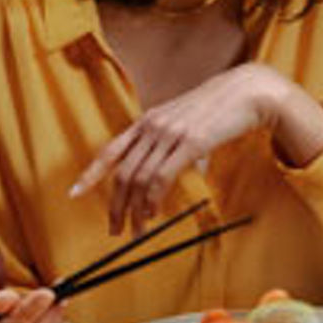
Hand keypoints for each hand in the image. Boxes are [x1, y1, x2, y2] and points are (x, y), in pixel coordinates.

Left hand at [69, 63, 322, 235]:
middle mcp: (152, 126)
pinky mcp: (190, 142)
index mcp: (146, 122)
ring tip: (136, 231)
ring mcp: (169, 133)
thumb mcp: (185, 125)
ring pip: (140, 179)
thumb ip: (173, 148)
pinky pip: (162, 177)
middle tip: (115, 229)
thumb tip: (176, 178)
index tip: (74, 193)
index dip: (90, 174)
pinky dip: (153, 200)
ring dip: (135, 211)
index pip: (109, 151)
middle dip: (115, 206)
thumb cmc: (218, 110)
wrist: (247, 91)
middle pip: (122, 173)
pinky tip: (153, 214)